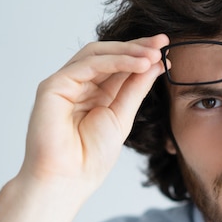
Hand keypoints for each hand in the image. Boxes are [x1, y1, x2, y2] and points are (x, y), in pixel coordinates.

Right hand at [0, 35, 169, 221]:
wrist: (68, 179)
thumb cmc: (90, 157)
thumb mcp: (122, 117)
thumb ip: (135, 89)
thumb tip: (155, 63)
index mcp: (95, 94)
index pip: (119, 66)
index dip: (142, 56)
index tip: (167, 51)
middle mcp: (79, 85)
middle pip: (109, 55)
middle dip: (137, 47)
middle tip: (164, 42)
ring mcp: (64, 83)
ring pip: (98, 54)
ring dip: (128, 51)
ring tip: (154, 53)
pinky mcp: (53, 86)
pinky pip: (87, 65)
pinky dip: (115, 61)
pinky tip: (138, 63)